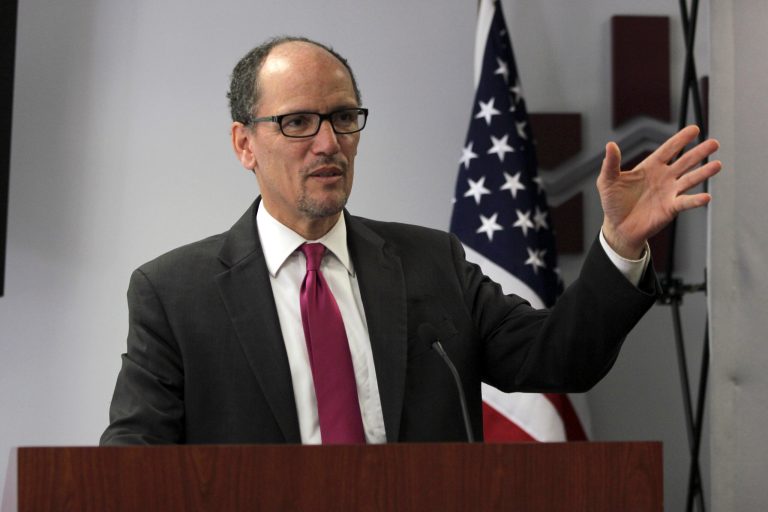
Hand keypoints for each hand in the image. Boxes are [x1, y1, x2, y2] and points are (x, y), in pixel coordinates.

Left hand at [597, 125, 721, 258]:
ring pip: (690, 180)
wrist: (618, 227)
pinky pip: (686, 202)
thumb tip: (610, 145)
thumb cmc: (613, 203)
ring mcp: (669, 192)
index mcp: (650, 167)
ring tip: (717, 165)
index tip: (694, 129)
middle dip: (699, 152)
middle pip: (685, 161)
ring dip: (703, 173)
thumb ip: (611, 163)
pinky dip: (696, 200)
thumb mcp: (607, 181)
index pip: (668, 149)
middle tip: (714, 143)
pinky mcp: (671, 208)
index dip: (681, 139)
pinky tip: (706, 197)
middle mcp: (664, 177)